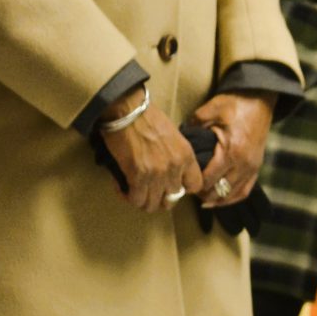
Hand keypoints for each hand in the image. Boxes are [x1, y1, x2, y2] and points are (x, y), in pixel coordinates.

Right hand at [100, 93, 204, 211]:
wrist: (128, 111)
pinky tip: (122, 188)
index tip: (170, 187)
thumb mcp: (173, 136)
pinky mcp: (138, 176)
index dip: (181, 190)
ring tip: (133, 192)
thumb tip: (170, 174)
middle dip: (158, 198)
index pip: (195, 186)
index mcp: (186, 156)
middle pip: (171, 200)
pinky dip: (127, 197)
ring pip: (152, 204)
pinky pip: (136, 199)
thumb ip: (176, 156)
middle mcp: (175, 167)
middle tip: (147, 190)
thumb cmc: (148, 119)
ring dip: (142, 200)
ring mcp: (157, 173)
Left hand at [192, 93, 272, 205]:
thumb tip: (179, 140)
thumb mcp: (209, 110)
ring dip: (218, 199)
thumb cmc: (235, 104)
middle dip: (204, 194)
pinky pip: (246, 190)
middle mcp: (244, 163)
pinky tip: (221, 200)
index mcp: (231, 150)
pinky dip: (233, 198)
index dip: (194, 185)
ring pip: (233, 194)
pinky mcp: (257, 166)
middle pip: (220, 191)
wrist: (260, 99)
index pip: (209, 179)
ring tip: (203, 199)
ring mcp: (253, 167)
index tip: (182, 183)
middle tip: (189, 191)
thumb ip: (193, 126)